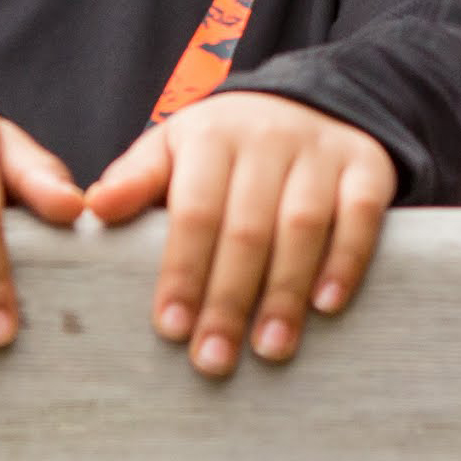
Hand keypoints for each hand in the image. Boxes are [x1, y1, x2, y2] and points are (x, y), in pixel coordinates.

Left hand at [85, 91, 397, 377]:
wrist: (309, 101)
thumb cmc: (225, 147)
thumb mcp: (173, 150)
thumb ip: (135, 181)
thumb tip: (93, 208)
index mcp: (210, 136)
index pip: (194, 210)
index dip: (183, 272)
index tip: (171, 328)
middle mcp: (267, 138)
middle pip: (246, 227)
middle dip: (228, 300)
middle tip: (213, 360)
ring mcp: (320, 150)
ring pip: (302, 225)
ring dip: (283, 292)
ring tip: (268, 349)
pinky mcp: (368, 164)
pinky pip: (360, 215)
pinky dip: (345, 262)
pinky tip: (325, 307)